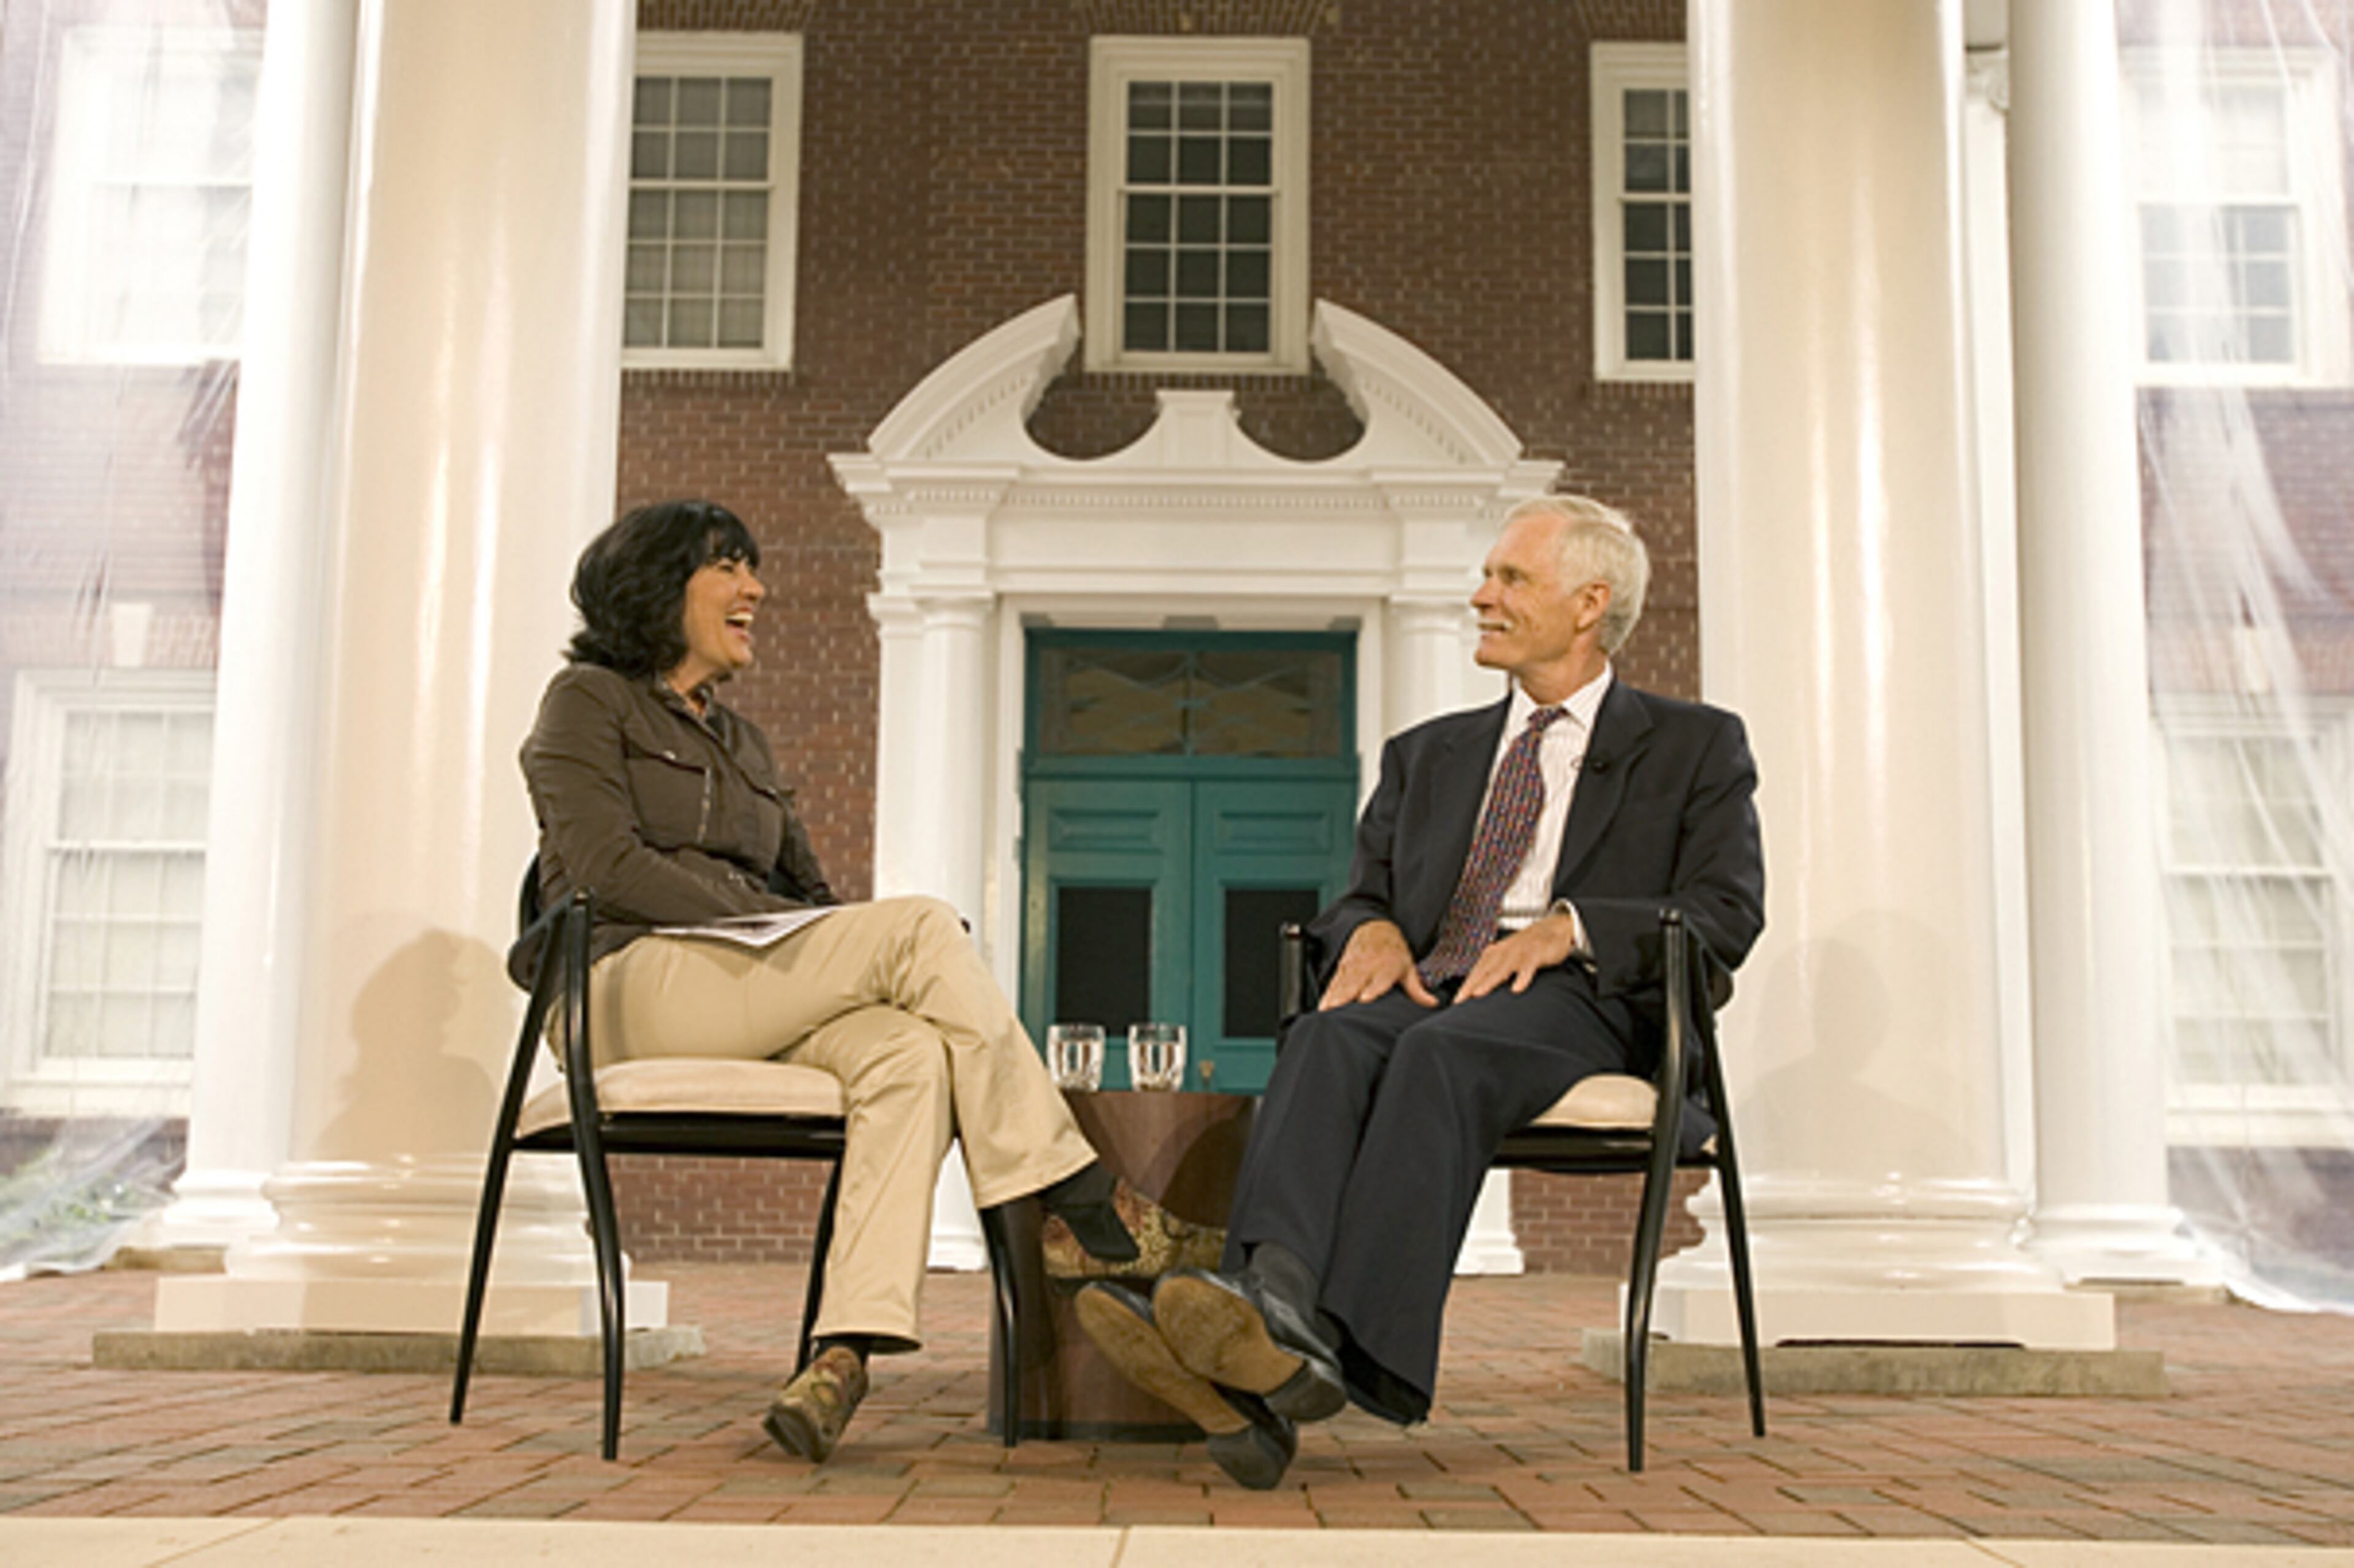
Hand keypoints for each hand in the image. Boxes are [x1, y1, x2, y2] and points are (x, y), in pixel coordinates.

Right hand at [1317, 920, 1437, 1009]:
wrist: (1374, 928)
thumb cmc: (1393, 951)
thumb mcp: (1408, 967)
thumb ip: (1417, 989)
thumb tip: (1433, 1003)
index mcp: (1386, 967)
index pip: (1378, 980)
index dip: (1371, 989)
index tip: (1363, 999)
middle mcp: (1367, 966)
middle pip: (1355, 983)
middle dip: (1345, 998)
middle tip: (1337, 1013)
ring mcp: (1352, 967)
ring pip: (1341, 984)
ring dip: (1333, 998)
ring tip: (1326, 1013)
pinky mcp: (1342, 968)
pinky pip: (1333, 983)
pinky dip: (1327, 994)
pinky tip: (1322, 1007)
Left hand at [1455, 912, 1581, 1001]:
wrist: (1555, 928)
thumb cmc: (1529, 946)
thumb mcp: (1510, 955)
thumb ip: (1496, 968)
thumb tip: (1481, 986)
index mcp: (1497, 952)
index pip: (1478, 970)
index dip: (1466, 985)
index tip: (1457, 1000)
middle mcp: (1505, 951)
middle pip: (1485, 970)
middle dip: (1471, 984)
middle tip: (1460, 999)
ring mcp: (1520, 952)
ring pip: (1502, 968)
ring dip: (1490, 981)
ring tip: (1478, 993)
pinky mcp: (1536, 953)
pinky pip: (1528, 967)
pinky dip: (1522, 977)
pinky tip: (1517, 988)